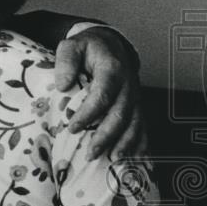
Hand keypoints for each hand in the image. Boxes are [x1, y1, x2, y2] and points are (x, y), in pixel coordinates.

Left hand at [54, 27, 144, 159]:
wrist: (110, 44)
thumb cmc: (87, 48)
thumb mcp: (71, 46)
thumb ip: (66, 62)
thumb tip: (63, 85)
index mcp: (112, 69)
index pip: (102, 94)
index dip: (88, 113)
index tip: (71, 128)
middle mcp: (128, 84)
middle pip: (121, 114)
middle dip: (106, 136)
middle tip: (90, 154)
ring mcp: (135, 96)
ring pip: (135, 123)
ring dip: (125, 143)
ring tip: (112, 161)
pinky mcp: (137, 105)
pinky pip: (143, 126)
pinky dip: (140, 143)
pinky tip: (134, 159)